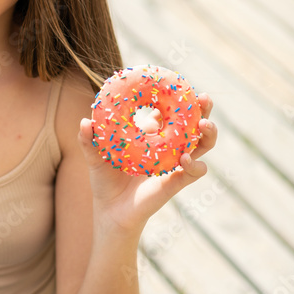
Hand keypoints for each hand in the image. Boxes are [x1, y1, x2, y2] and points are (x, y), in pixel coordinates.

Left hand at [77, 93, 216, 233]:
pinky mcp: (176, 183)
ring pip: (202, 146)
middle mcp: (169, 147)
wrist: (110, 211)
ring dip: (208, 134)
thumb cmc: (105, 180)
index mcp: (152, 134)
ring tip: (205, 124)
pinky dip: (195, 165)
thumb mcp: (95, 157)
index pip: (171, 112)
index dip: (178, 98)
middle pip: (194, 125)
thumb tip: (84, 121)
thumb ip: (88, 140)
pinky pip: (193, 173)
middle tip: (204, 98)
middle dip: (203, 110)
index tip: (180, 83)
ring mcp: (175, 164)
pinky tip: (186, 158)